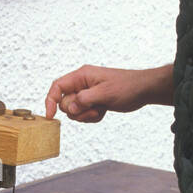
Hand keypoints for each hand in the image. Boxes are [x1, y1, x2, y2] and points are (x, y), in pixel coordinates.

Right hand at [44, 65, 162, 123]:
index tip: (50, 116)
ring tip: (101, 109)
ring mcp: (87, 94)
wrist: (143, 90)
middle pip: (65, 102)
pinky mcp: (93, 102)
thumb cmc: (126, 87)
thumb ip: (84, 100)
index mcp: (82, 76)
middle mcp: (82, 84)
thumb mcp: (105, 93)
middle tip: (93, 108)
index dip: (50, 101)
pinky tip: (104, 110)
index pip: (58, 87)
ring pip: (74, 111)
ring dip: (86, 115)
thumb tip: (69, 108)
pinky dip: (93, 117)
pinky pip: (84, 114)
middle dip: (77, 111)